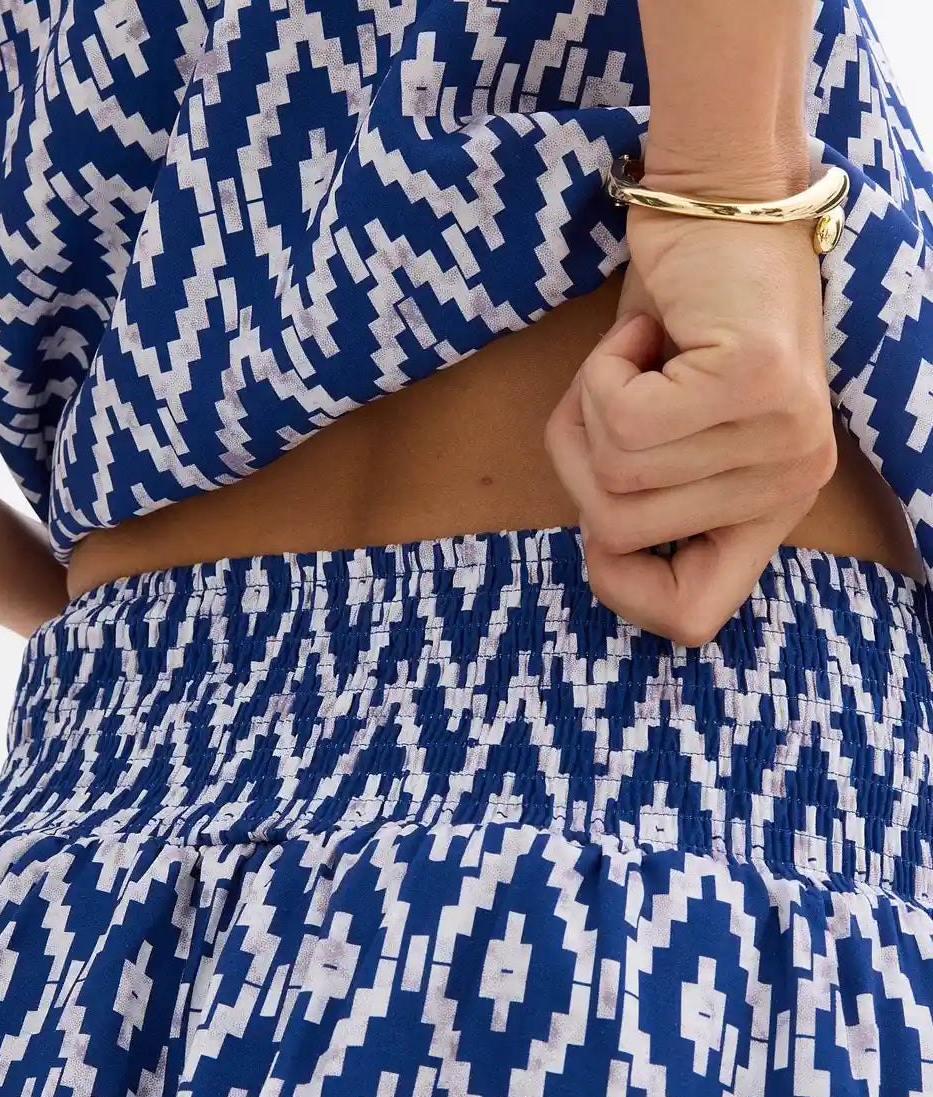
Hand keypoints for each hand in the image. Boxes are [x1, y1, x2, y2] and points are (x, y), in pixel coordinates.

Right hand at [543, 197, 837, 645]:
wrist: (721, 197)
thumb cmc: (678, 316)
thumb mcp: (662, 432)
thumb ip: (640, 498)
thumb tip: (602, 547)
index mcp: (775, 506)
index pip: (694, 618)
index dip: (621, 587)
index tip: (604, 520)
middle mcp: (793, 481)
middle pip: (619, 533)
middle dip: (584, 460)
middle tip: (618, 391)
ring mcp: (782, 435)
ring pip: (615, 474)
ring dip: (590, 407)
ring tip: (633, 357)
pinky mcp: (753, 381)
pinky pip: (620, 419)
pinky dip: (600, 372)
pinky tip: (639, 332)